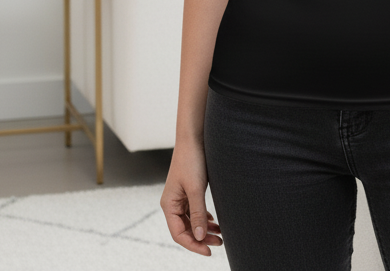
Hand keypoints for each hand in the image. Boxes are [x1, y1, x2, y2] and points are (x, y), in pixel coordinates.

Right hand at [160, 138, 222, 255]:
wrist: (194, 137)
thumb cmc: (192, 160)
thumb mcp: (196, 189)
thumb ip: (198, 213)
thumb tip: (200, 237)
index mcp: (168, 205)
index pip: (179, 234)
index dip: (193, 245)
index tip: (209, 251)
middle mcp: (172, 204)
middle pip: (186, 229)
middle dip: (201, 238)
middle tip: (220, 242)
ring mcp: (180, 198)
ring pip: (192, 221)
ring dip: (205, 229)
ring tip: (221, 234)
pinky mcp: (189, 191)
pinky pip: (195, 211)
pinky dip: (205, 218)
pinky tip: (214, 222)